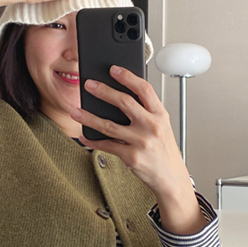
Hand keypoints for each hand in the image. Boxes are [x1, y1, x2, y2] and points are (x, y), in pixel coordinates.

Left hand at [70, 67, 208, 234]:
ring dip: (89, 117)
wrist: (171, 177)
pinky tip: (84, 136)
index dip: (127, 77)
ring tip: (76, 112)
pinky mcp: (131, 157)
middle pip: (124, 102)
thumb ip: (146, 111)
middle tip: (89, 85)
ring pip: (109, 125)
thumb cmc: (163, 149)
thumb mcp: (162, 126)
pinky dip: (93, 141)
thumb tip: (120, 96)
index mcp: (160, 114)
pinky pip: (107, 146)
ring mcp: (141, 142)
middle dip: (103, 91)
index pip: (144, 89)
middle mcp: (152, 126)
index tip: (113, 69)